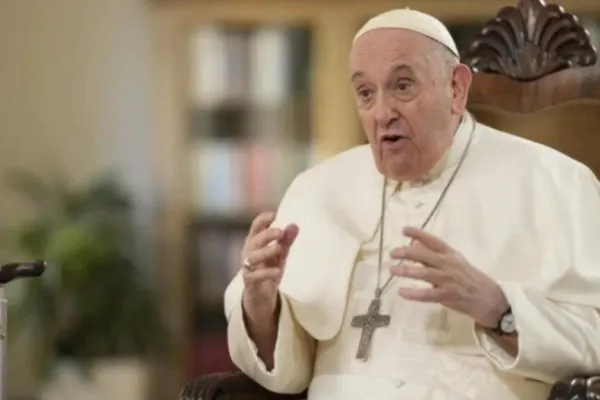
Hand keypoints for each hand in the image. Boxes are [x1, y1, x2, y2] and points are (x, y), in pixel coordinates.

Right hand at [241, 211, 298, 321]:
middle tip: (280, 231)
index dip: (262, 220)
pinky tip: (277, 271)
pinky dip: (266, 273)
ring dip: (265, 252)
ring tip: (279, 249)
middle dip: (266, 235)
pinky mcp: (250, 282)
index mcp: (254, 243)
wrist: (260, 297)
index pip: (255, 228)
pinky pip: (254, 276)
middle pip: (254, 241)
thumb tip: (295, 225)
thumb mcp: (279, 255)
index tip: (274, 214)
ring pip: (252, 258)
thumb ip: (286, 241)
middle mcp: (248, 253)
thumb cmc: (268, 270)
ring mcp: (247, 268)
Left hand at [390, 227, 507, 327]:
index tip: (404, 230)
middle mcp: (449, 265)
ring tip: (392, 270)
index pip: (433, 241)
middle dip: (407, 253)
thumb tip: (415, 243)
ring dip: (407, 271)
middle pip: (425, 256)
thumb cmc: (469, 278)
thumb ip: (435, 254)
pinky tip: (402, 292)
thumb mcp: (455, 261)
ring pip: (425, 274)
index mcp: (451, 254)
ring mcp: (449, 280)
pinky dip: (414, 294)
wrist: (489, 298)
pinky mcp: (448, 296)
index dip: (418, 234)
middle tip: (393, 253)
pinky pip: (428, 294)